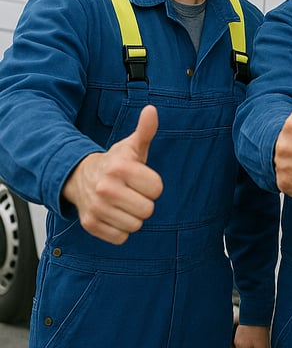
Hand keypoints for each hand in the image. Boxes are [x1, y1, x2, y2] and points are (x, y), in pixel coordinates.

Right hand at [61, 105, 162, 244]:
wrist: (79, 177)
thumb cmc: (115, 164)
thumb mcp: (132, 146)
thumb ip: (146, 130)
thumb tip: (151, 110)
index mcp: (120, 168)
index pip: (157, 189)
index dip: (152, 185)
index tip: (141, 179)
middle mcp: (106, 188)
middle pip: (147, 210)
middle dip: (144, 202)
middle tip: (132, 192)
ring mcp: (96, 208)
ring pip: (135, 225)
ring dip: (132, 216)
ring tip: (122, 202)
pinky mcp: (90, 224)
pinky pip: (121, 238)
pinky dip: (120, 229)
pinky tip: (113, 214)